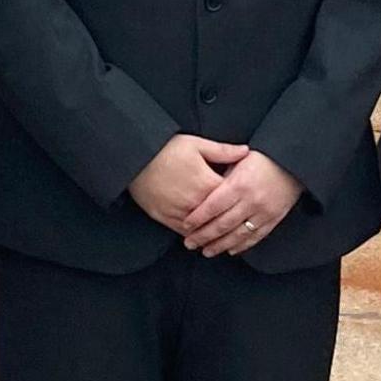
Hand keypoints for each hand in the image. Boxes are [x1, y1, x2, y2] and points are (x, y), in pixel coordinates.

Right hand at [130, 134, 253, 231]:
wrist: (134, 159)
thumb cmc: (166, 149)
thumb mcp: (196, 144)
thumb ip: (223, 151)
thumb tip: (246, 152)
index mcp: (207, 183)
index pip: (233, 197)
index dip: (241, 198)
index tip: (246, 197)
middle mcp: (195, 202)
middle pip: (220, 217)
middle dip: (230, 219)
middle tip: (240, 220)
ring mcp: (180, 212)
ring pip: (204, 229)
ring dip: (214, 233)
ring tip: (225, 234)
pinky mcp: (165, 218)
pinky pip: (185, 232)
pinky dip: (195, 235)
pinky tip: (202, 237)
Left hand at [181, 150, 304, 257]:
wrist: (293, 162)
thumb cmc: (262, 158)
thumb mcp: (239, 160)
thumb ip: (221, 176)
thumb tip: (201, 191)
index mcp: (239, 184)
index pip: (212, 206)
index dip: (197, 218)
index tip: (185, 225)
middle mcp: (251, 200)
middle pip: (222, 224)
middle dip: (203, 236)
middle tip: (189, 243)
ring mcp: (264, 212)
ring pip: (237, 235)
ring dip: (220, 245)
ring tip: (206, 251)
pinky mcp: (274, 219)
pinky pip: (255, 237)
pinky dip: (241, 245)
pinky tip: (230, 250)